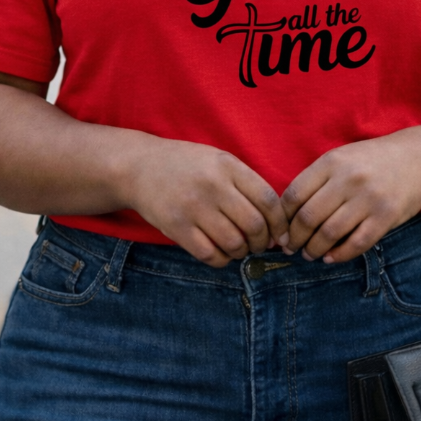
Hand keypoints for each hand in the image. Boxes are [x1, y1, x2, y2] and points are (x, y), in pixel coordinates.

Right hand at [124, 137, 288, 267]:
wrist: (140, 167)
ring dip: (242, 252)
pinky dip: (222, 260)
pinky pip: (210, 255)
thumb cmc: (187, 165)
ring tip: (239, 248)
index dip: (280, 222)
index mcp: (227, 165)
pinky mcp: (176, 227)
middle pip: (254, 225)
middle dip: (262, 242)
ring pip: (234, 244)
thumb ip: (245, 183)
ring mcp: (193, 207)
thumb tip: (274, 223)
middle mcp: (212, 185)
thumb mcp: (219, 160)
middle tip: (259, 245)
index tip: (280, 234)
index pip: (268, 199)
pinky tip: (221, 253)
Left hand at [280, 127, 420, 263]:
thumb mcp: (340, 159)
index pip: (294, 194)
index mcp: (331, 162)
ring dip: (314, 250)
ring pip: (329, 233)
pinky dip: (339, 255)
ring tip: (309, 254)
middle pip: (308, 217)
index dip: (282, 218)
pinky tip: (330, 258)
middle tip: (291, 249)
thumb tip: (286, 216)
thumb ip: (315, 181)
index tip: (280, 231)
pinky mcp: (386, 216)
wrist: (416, 159)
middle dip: (295, 239)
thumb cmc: (370, 162)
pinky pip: (356, 243)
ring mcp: (368, 197)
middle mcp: (348, 178)